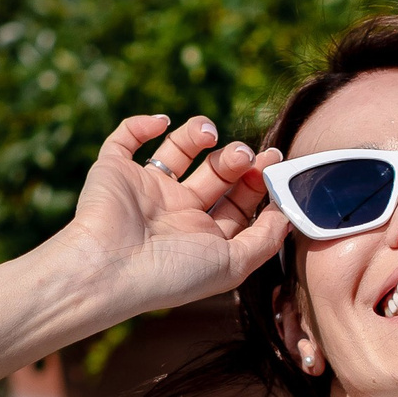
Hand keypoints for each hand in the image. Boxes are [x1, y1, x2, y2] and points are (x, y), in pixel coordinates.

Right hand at [59, 111, 288, 313]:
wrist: (110, 269)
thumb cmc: (172, 274)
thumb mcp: (232, 265)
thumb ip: (265, 240)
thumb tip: (287, 213)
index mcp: (202, 236)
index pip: (237, 202)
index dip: (258, 181)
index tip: (272, 161)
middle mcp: (175, 212)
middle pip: (215, 174)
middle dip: (235, 159)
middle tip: (243, 154)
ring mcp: (145, 190)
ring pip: (176, 150)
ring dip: (197, 134)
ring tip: (208, 134)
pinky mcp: (114, 171)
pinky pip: (125, 139)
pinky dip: (141, 123)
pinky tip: (162, 122)